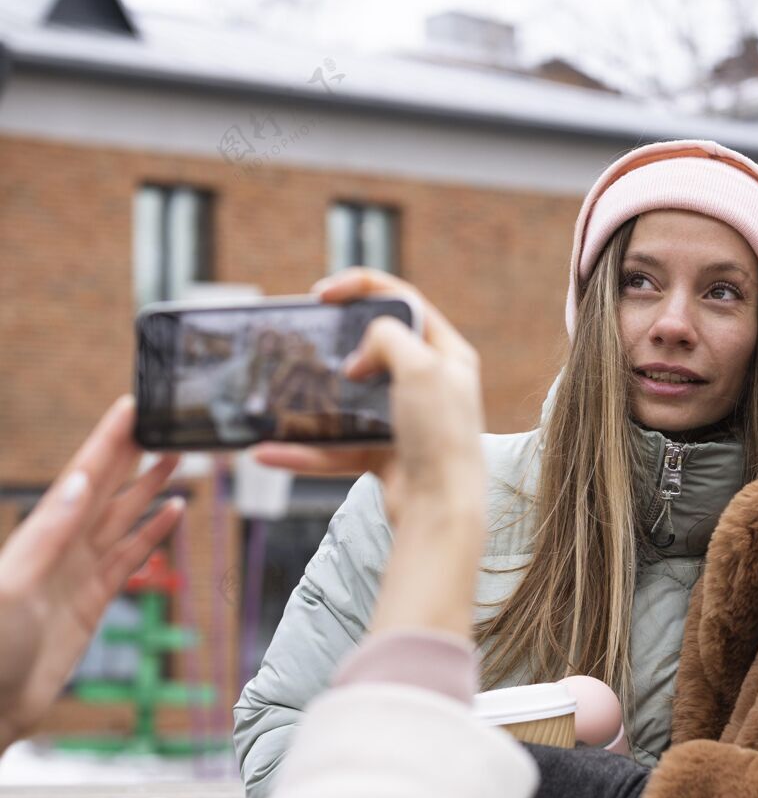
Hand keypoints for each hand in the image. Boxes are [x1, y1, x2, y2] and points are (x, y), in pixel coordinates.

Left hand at [0, 397, 181, 749]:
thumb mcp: (13, 587)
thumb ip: (46, 536)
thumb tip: (77, 484)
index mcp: (41, 535)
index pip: (82, 476)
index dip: (107, 441)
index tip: (132, 408)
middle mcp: (61, 546)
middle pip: (107, 488)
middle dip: (135, 454)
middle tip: (167, 424)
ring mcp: (79, 571)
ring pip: (123, 517)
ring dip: (149, 487)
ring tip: (178, 459)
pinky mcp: (95, 599)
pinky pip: (130, 557)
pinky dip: (152, 533)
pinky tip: (172, 514)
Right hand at [254, 267, 484, 514]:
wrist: (441, 510)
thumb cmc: (439, 435)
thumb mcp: (420, 366)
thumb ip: (386, 337)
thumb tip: (358, 357)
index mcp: (448, 355)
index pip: (404, 302)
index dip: (362, 287)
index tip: (323, 293)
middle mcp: (430, 386)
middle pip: (375, 348)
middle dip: (335, 341)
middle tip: (303, 336)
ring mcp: (406, 422)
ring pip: (350, 400)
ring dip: (312, 399)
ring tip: (278, 390)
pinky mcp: (385, 456)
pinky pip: (337, 448)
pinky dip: (304, 452)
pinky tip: (269, 451)